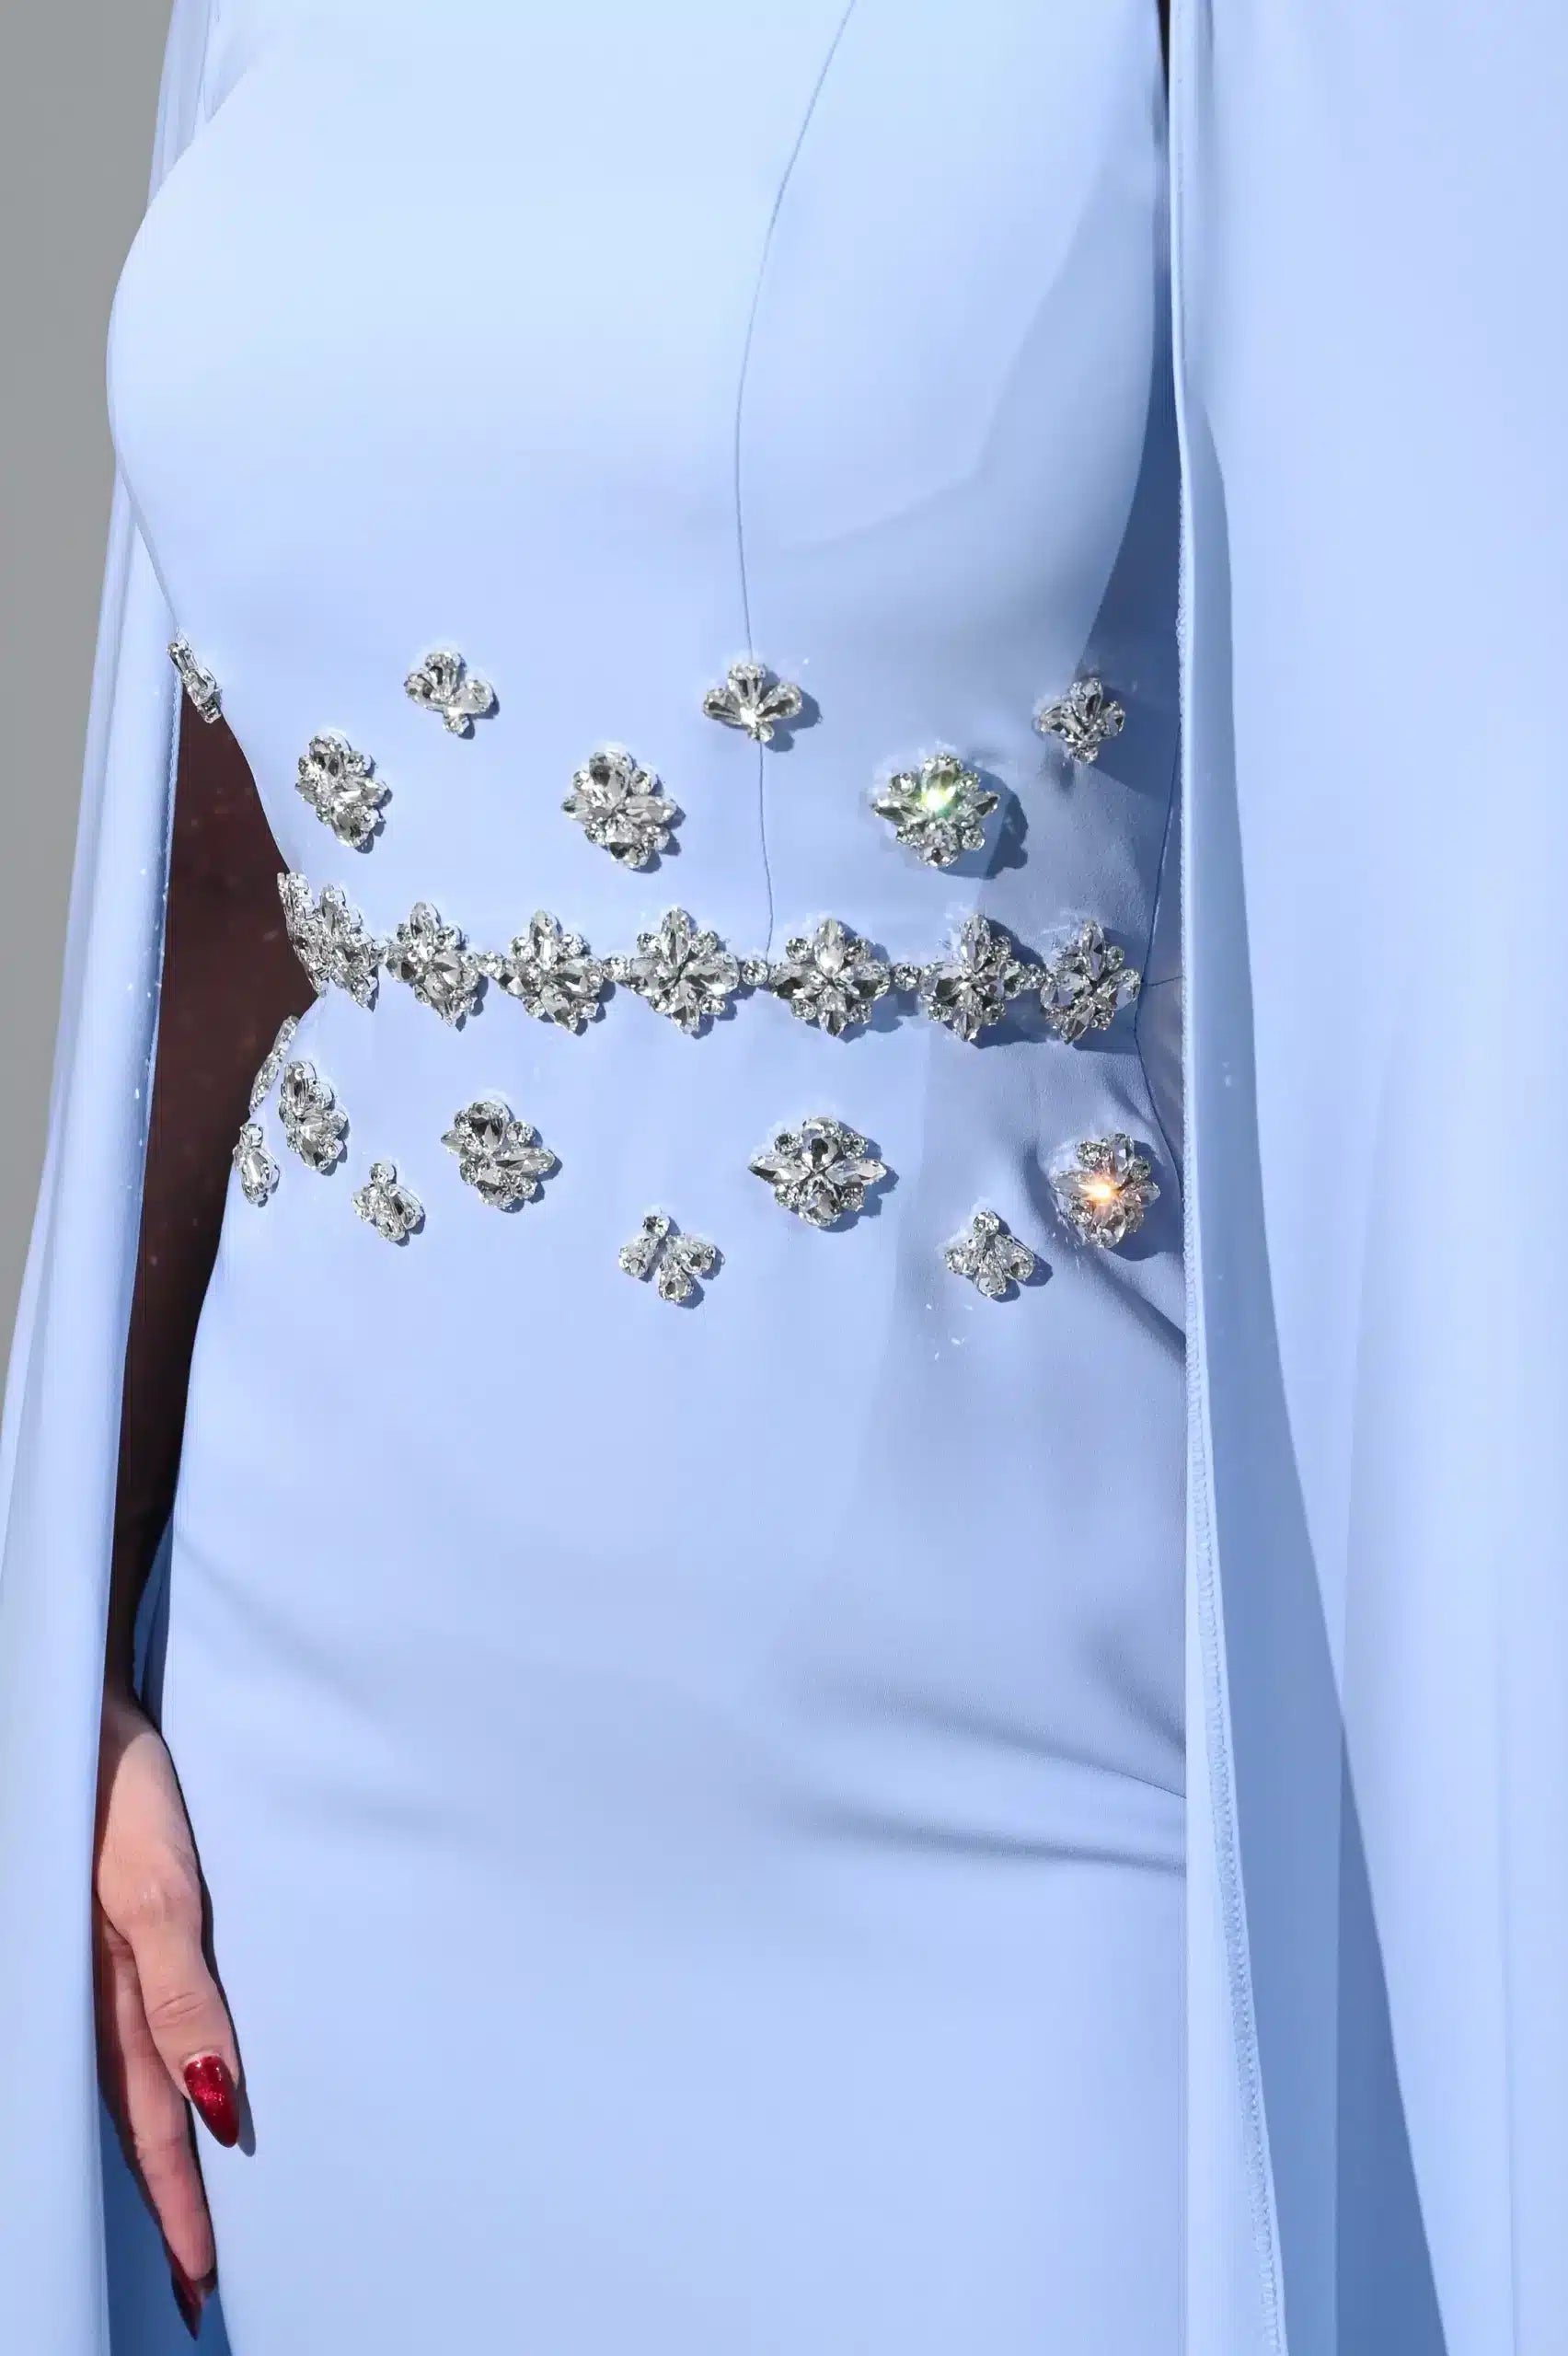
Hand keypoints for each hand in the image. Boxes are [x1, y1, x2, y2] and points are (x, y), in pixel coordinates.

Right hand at [95, 1685, 241, 2337]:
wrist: (82, 1712)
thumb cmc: (122, 1794)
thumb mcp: (160, 1892)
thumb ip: (183, 1993)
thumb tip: (217, 2098)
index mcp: (109, 1996)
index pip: (150, 2126)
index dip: (179, 2201)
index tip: (203, 2280)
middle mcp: (100, 1992)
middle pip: (135, 2120)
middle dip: (167, 2200)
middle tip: (196, 2284)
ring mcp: (99, 1963)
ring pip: (127, 2082)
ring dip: (158, 2149)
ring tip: (185, 2214)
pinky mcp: (110, 1930)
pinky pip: (126, 2029)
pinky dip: (146, 2081)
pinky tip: (167, 2095)